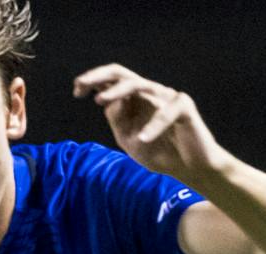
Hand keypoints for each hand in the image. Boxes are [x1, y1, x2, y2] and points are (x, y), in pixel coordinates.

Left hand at [73, 64, 227, 184]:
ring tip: (101, 101)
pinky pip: (168, 111)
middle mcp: (150, 93)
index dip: (94, 81)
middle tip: (81, 84)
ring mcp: (167, 98)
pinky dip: (155, 125)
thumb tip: (106, 102)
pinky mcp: (185, 108)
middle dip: (100, 76)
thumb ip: (118, 121)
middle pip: (124, 75)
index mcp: (135, 100)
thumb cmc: (159, 152)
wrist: (189, 168)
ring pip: (141, 85)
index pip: (113, 82)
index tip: (76, 91)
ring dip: (119, 92)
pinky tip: (142, 138)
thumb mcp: (129, 139)